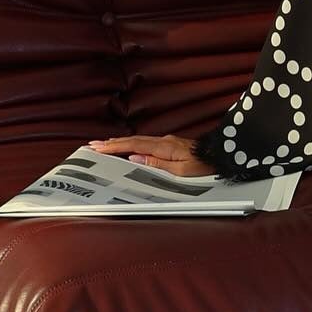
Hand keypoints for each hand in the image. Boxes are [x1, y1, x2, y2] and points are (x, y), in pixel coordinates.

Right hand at [86, 134, 215, 176]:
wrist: (218, 155)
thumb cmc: (201, 165)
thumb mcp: (179, 171)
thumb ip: (156, 164)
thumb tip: (135, 158)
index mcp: (163, 147)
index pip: (133, 145)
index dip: (114, 146)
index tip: (98, 147)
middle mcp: (162, 141)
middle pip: (132, 140)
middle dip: (112, 142)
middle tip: (94, 145)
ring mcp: (166, 141)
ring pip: (138, 140)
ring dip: (121, 142)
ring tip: (105, 144)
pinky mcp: (169, 144)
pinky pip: (145, 142)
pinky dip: (132, 143)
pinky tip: (128, 146)